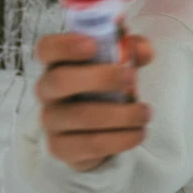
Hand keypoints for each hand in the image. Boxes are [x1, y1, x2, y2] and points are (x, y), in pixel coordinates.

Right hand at [34, 32, 154, 171]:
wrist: (97, 128)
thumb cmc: (105, 84)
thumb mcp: (121, 60)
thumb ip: (132, 49)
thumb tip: (141, 51)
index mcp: (58, 62)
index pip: (47, 48)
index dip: (65, 45)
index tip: (93, 45)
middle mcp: (47, 90)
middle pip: (60, 81)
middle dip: (100, 78)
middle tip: (131, 77)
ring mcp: (51, 120)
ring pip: (81, 116)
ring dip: (120, 114)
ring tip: (145, 113)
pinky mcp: (62, 148)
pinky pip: (89, 145)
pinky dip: (119, 139)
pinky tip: (137, 133)